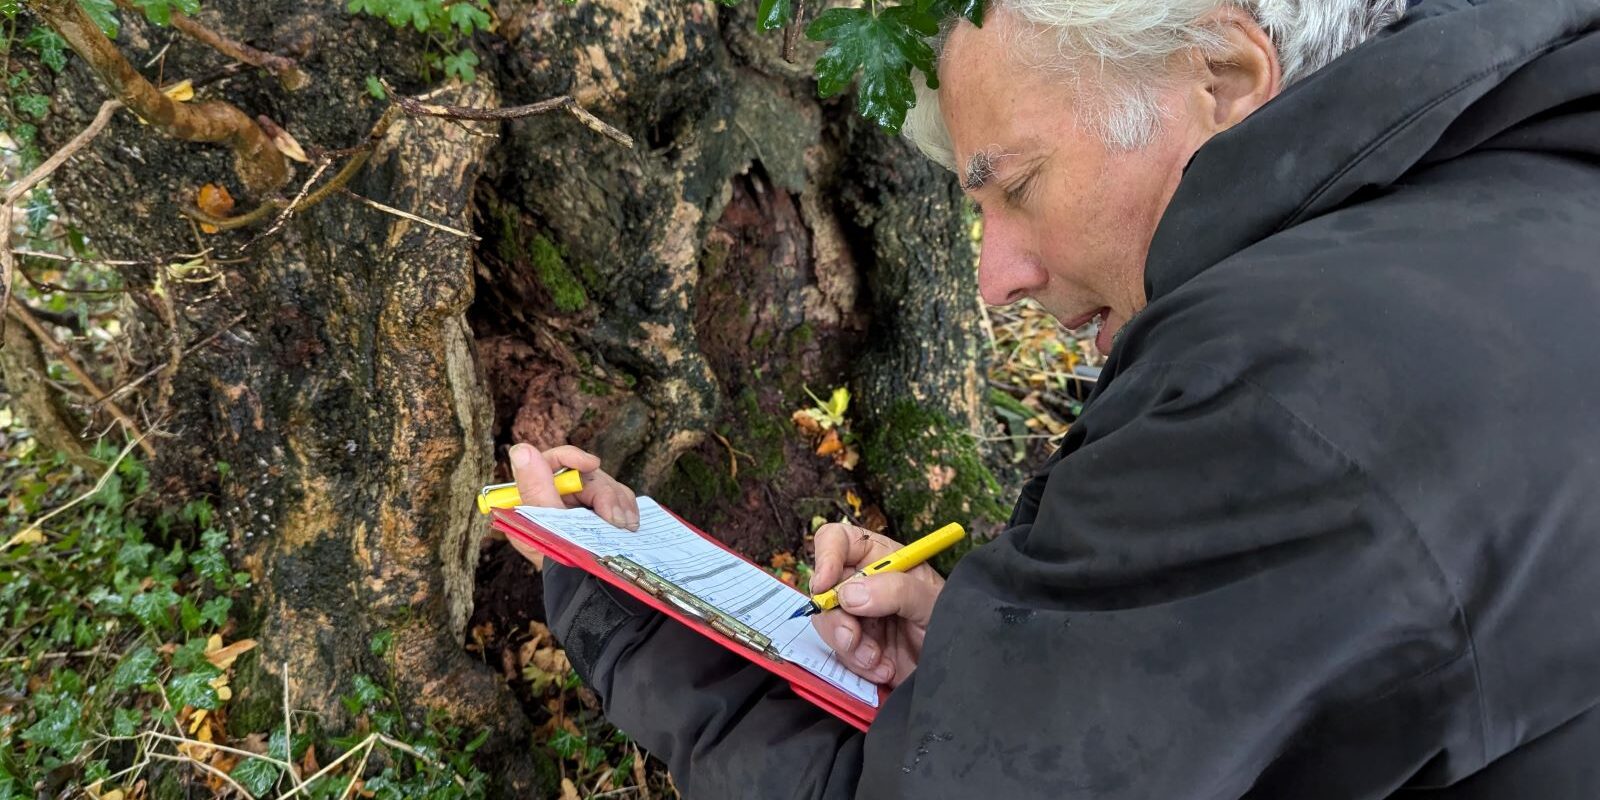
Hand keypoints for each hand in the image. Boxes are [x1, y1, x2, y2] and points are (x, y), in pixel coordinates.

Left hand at [505, 443, 639, 565]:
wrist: (599, 598)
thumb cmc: (568, 569)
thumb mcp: (551, 529)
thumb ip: (536, 489)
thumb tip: (521, 450)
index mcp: (535, 504)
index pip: (550, 463)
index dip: (570, 458)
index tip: (592, 465)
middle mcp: (558, 504)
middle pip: (585, 475)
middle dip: (605, 494)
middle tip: (616, 520)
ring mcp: (581, 511)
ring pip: (607, 486)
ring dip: (619, 505)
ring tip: (625, 529)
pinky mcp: (602, 518)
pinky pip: (620, 500)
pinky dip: (627, 511)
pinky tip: (630, 529)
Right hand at [808, 523, 944, 686]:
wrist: (960, 672)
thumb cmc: (955, 627)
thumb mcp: (934, 604)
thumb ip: (897, 591)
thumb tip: (850, 593)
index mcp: (884, 559)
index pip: (839, 540)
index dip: (826, 556)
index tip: (825, 585)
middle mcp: (865, 584)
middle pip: (825, 588)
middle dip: (836, 617)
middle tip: (853, 638)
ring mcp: (859, 617)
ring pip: (827, 623)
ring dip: (848, 646)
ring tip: (877, 659)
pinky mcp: (858, 647)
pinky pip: (839, 653)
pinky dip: (857, 664)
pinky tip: (882, 668)